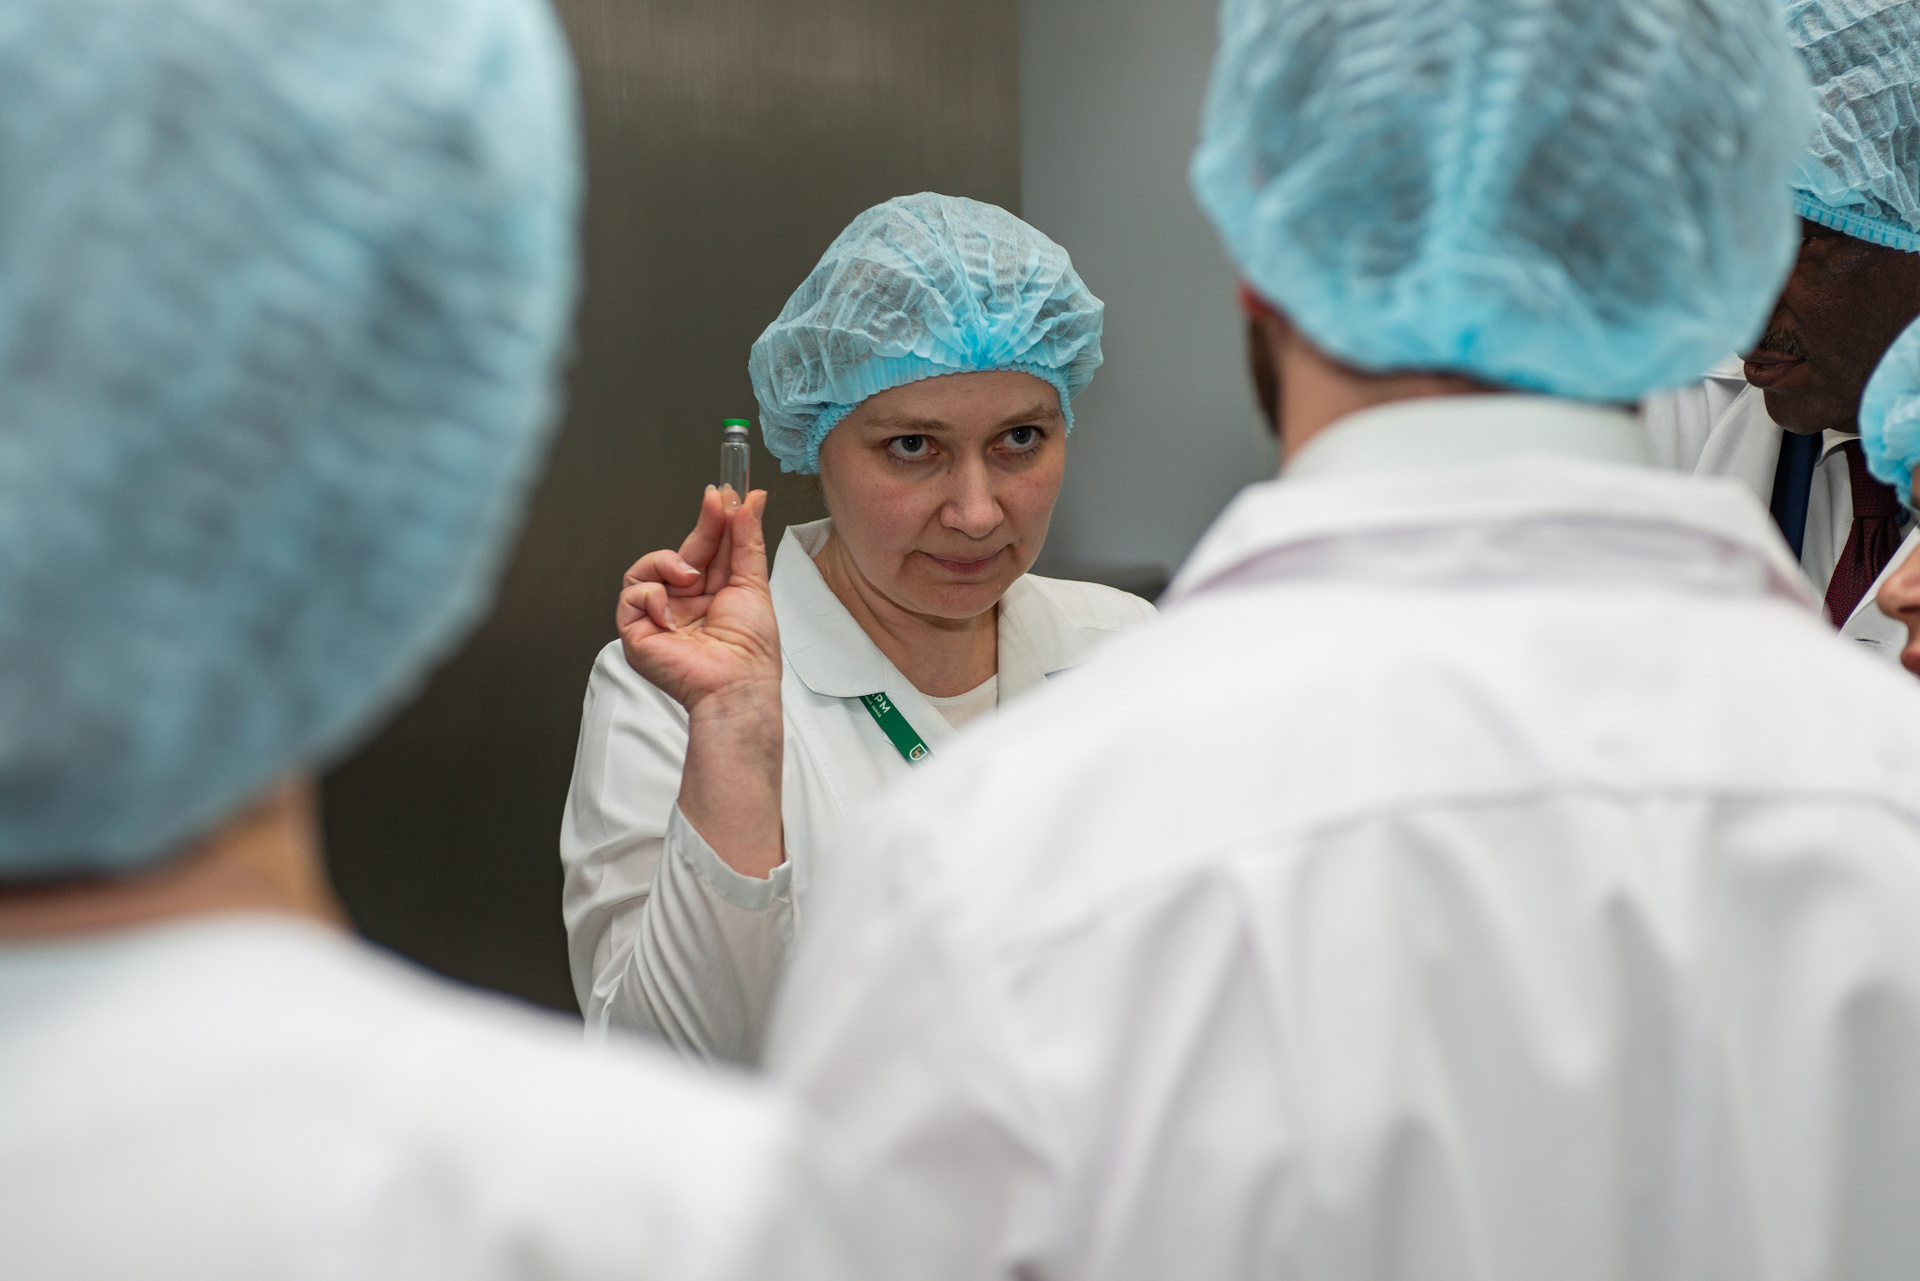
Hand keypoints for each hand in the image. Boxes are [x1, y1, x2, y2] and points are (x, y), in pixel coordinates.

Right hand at [617, 486, 779, 712]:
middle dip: (701, 528)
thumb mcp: (753, 584)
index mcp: (710, 594)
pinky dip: (652, 596)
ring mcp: (659, 615)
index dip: (714, 521)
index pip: (707, 549)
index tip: (724, 493)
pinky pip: (632, 593)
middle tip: (716, 503)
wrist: (736, 683)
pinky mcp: (636, 630)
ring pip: (646, 568)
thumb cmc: (750, 649)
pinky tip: (671, 615)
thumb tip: (752, 500)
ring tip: (692, 579)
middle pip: (680, 552)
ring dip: (669, 563)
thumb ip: (747, 540)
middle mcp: (683, 603)